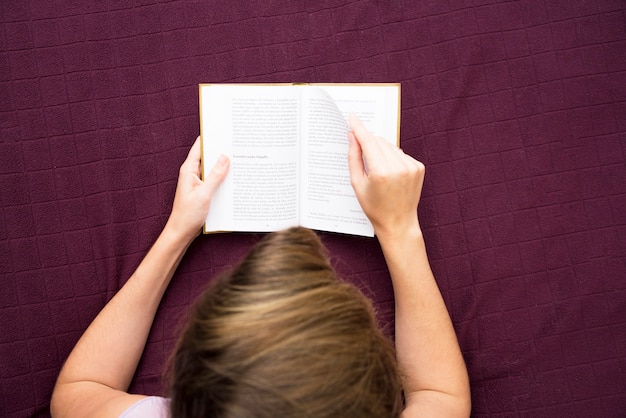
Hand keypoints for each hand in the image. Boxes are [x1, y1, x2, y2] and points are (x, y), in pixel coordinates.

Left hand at [165, 136, 229, 242]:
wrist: (181, 232)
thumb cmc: (188, 215)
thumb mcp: (204, 194)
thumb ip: (215, 175)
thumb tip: (224, 157)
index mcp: (189, 170)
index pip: (199, 147)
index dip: (210, 137)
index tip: (222, 129)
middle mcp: (192, 174)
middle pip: (208, 157)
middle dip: (220, 151)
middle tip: (236, 144)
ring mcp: (198, 182)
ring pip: (212, 169)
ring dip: (223, 166)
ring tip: (239, 159)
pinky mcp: (203, 191)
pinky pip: (214, 180)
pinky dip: (223, 178)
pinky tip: (234, 178)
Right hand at [347, 114, 424, 238]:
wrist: (398, 223)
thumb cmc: (375, 208)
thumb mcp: (357, 185)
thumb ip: (353, 158)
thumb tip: (352, 137)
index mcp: (381, 172)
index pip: (368, 142)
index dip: (359, 128)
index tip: (353, 117)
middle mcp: (398, 167)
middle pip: (379, 141)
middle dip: (368, 143)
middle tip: (362, 156)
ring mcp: (411, 167)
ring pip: (390, 146)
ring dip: (381, 151)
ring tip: (378, 171)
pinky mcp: (419, 167)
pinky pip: (400, 153)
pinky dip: (392, 158)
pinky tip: (390, 174)